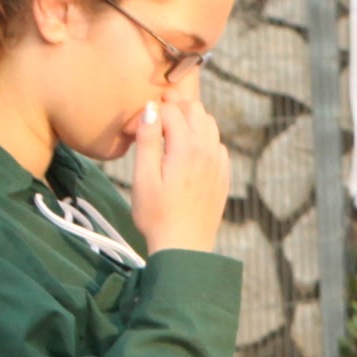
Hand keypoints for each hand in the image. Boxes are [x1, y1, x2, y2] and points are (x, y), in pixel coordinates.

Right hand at [124, 92, 232, 255]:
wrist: (184, 247)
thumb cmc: (157, 215)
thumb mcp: (143, 177)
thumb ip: (147, 140)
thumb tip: (150, 109)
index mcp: (187, 148)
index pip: (170, 110)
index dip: (149, 114)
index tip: (134, 131)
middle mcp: (208, 150)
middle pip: (195, 109)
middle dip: (173, 110)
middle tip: (153, 125)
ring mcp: (219, 163)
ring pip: (209, 124)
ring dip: (189, 123)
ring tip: (168, 139)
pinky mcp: (223, 175)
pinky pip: (217, 144)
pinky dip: (202, 140)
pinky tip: (186, 156)